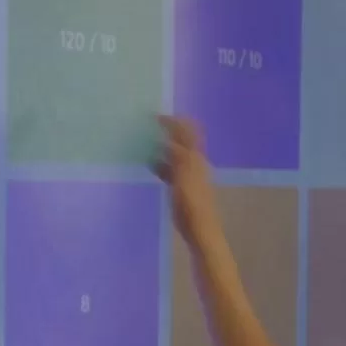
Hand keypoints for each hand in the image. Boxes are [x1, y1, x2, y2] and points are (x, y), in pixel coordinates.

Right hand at [154, 115, 216, 245]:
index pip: (188, 133)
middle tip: (150, 126)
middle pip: (182, 142)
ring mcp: (189, 175)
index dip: (175, 123)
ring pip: (175, 155)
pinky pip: (171, 170)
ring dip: (163, 147)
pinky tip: (150, 164)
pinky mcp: (182, 187)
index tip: (157, 116)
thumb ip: (178, 158)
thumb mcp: (183, 178)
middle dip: (168, 132)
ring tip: (145, 141)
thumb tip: (168, 140)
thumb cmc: (192, 204)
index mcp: (196, 159)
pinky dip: (161, 164)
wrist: (200, 229)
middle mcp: (194, 163)